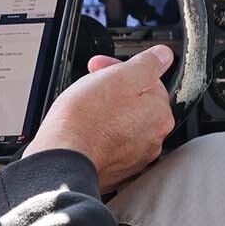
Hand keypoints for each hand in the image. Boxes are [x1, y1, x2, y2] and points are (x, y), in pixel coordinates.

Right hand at [26, 45, 175, 191]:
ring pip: (122, 124)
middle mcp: (153, 139)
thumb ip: (147, 64)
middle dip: (114, 90)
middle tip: (89, 86)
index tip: (100, 67)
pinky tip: (83, 130)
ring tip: (83, 108)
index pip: (147, 81)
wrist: (61, 159)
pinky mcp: (114, 170)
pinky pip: (109, 144)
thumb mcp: (120, 77)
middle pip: (136, 103)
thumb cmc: (86, 120)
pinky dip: (99, 134)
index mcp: (159, 114)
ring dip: (106, 112)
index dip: (121, 68)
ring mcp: (134, 157)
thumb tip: (163, 55)